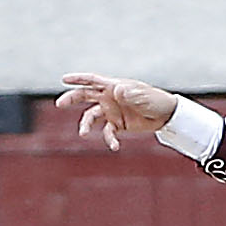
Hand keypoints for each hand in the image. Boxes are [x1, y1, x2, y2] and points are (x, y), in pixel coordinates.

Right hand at [57, 73, 178, 150]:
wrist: (166, 115)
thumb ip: (129, 93)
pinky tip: (115, 146)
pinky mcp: (117, 124)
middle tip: (59, 104)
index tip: (64, 79)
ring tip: (84, 134)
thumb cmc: (155, 100)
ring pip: (91, 117)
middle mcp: (109, 97)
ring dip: (86, 125)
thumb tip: (116, 89)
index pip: (92, 80)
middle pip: (84, 96)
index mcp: (113, 86)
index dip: (78, 79)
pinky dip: (109, 139)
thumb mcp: (142, 97)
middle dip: (71, 99)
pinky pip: (107, 132)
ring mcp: (111, 111)